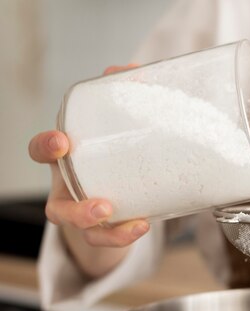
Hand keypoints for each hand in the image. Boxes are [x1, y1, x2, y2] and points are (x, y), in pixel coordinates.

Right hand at [29, 64, 147, 247]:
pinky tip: (144, 225)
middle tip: (102, 206)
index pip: (42, 152)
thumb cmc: (111, 150)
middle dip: (75, 209)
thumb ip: (122, 97)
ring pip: (83, 231)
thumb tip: (132, 69)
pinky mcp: (105, 228)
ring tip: (131, 224)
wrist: (119, 183)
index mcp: (67, 160)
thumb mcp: (114, 125)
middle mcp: (69, 189)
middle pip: (57, 207)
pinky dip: (123, 235)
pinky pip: (108, 238)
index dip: (46, 147)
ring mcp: (85, 212)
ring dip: (104, 231)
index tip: (62, 141)